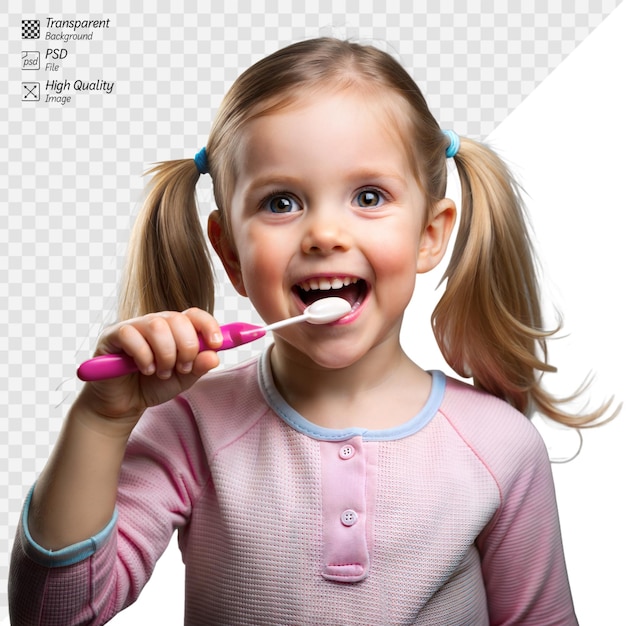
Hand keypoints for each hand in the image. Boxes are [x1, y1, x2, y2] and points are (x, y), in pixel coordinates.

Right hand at [77, 308, 221, 426]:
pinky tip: (145, 370)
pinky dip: (143, 356)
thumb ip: (199, 367)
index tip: (217, 344)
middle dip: (186, 347)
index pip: (194, 315)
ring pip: (156, 326)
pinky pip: (130, 335)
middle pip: (177, 319)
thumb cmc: (152, 387)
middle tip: (182, 368)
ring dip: (165, 354)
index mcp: (175, 329)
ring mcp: (133, 326)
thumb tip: (215, 355)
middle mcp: (155, 322)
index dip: (208, 326)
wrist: (123, 405)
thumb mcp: (182, 380)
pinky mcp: (112, 335)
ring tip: (161, 373)